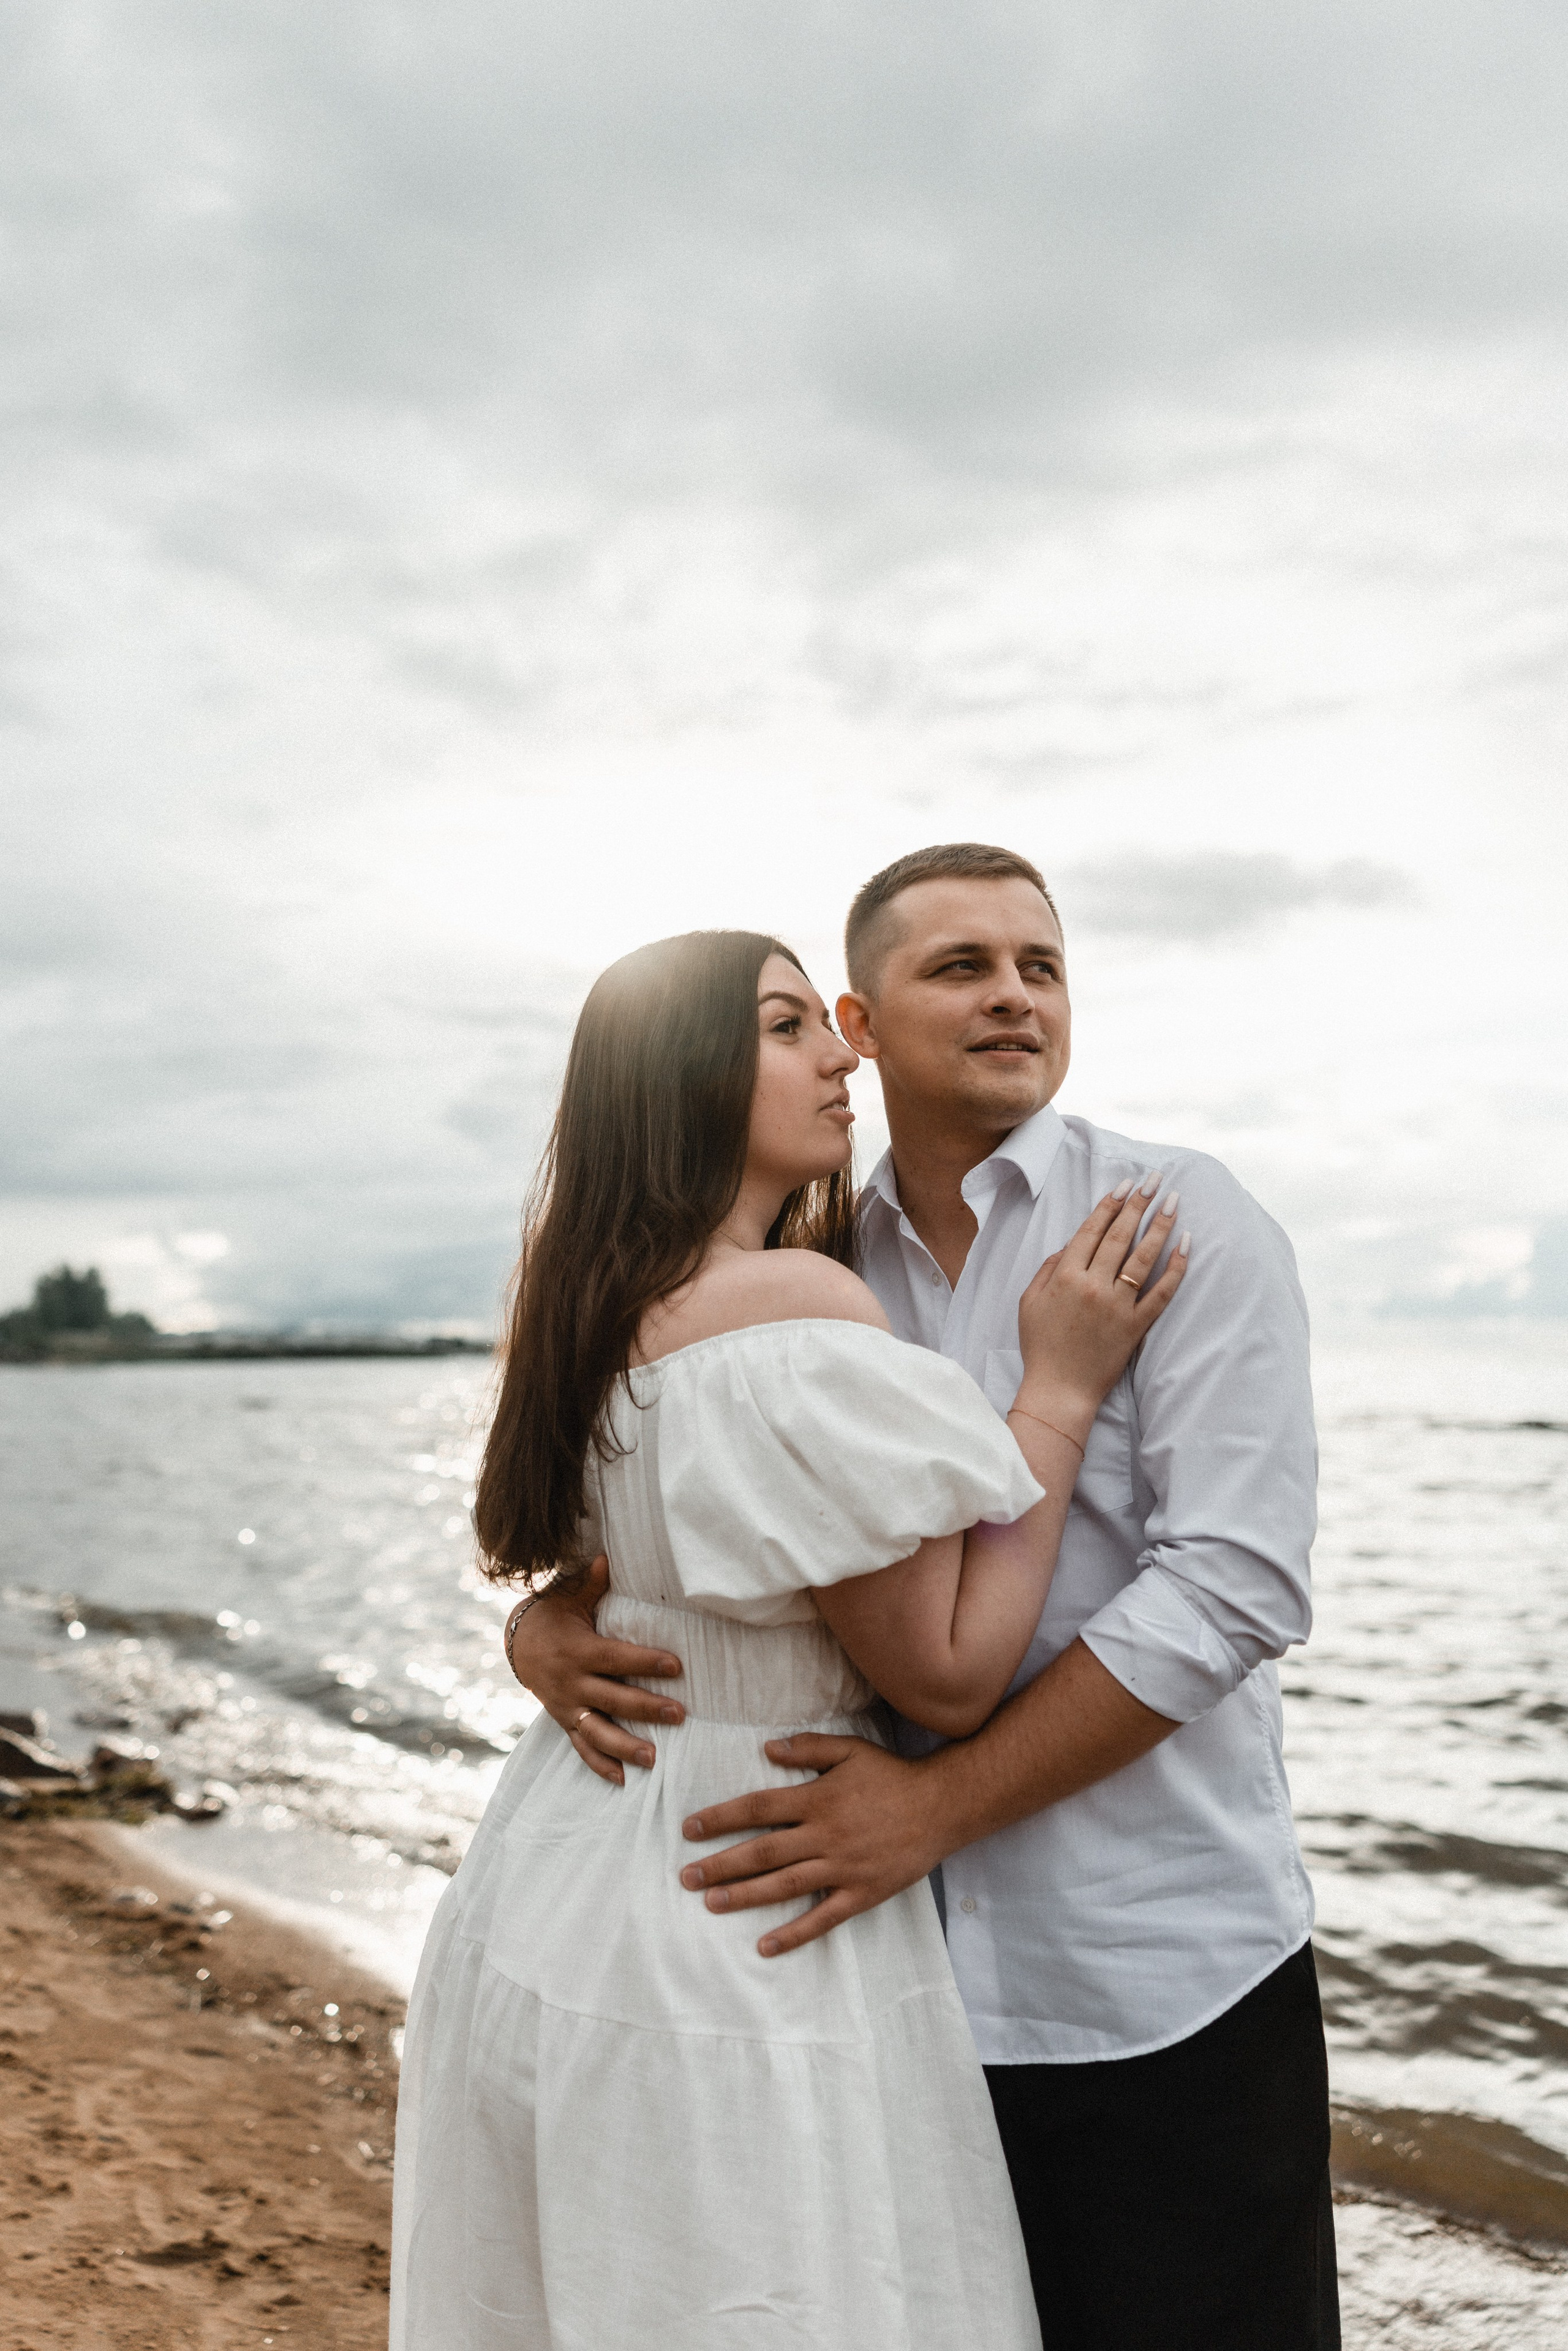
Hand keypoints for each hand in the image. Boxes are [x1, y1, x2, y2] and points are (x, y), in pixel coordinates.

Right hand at [507, 1554, 684, 1785]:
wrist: (519, 1643)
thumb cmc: (554, 1614)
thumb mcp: (568, 1595)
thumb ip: (590, 1582)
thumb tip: (606, 1559)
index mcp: (577, 1650)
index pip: (616, 1658)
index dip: (645, 1661)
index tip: (677, 1665)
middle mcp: (572, 1683)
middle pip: (613, 1699)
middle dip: (646, 1708)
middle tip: (680, 1715)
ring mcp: (566, 1706)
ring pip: (598, 1731)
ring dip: (625, 1746)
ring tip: (654, 1759)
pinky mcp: (564, 1721)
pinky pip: (580, 1746)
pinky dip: (599, 1764)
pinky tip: (622, 1780)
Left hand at [679, 1734, 949, 1955]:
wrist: (942, 1806)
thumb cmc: (892, 1776)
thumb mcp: (850, 1750)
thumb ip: (808, 1748)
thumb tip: (767, 1749)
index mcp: (818, 1799)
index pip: (758, 1809)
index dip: (721, 1818)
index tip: (690, 1829)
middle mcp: (825, 1835)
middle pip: (762, 1852)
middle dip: (720, 1864)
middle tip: (685, 1877)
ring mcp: (843, 1867)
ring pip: (784, 1885)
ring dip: (744, 1896)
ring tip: (710, 1903)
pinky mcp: (861, 1893)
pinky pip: (822, 1918)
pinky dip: (793, 1934)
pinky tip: (765, 1946)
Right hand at [1015, 1178, 1186, 1430]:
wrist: (1060, 1390)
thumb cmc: (1041, 1346)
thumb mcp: (1030, 1301)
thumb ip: (1048, 1268)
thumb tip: (1071, 1244)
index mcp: (1065, 1276)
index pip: (1091, 1230)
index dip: (1109, 1205)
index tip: (1125, 1185)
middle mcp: (1093, 1286)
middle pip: (1120, 1236)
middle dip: (1138, 1203)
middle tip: (1155, 1180)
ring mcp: (1117, 1306)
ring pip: (1143, 1257)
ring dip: (1160, 1225)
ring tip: (1174, 1202)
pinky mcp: (1136, 1326)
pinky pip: (1162, 1292)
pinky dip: (1177, 1268)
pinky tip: (1187, 1244)